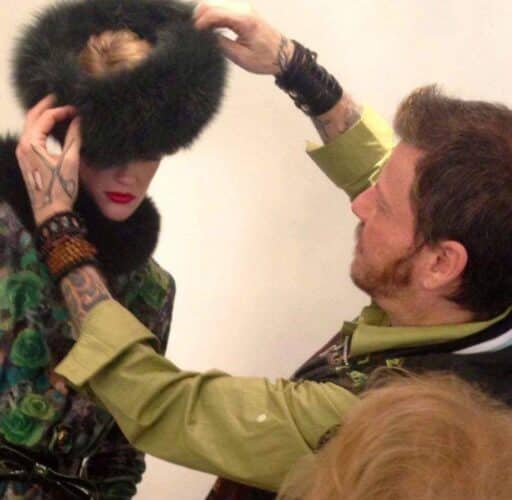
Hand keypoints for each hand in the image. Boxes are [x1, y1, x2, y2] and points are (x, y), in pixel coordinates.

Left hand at [16, 95, 80, 225]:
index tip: (76, 109)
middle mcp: (23, 145)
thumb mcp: (70, 161)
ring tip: (57, 109)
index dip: (61, 110)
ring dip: (42, 116)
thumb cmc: (60, 187)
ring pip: (30, 126)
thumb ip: (74, 137)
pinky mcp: (27, 159)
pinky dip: (41, 127)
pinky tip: (52, 128)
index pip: (45, 117)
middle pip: (32, 117)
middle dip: (46, 106)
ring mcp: (22, 153)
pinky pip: (31, 136)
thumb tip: (79, 120)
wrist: (50, 210)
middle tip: (59, 97)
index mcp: (31, 143)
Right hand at [194, 0, 294, 74]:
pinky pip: (223, 5)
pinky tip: (210, 26)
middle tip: (193, 31)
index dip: (200, 22)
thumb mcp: (240, 57)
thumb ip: (221, 44)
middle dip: (199, 15)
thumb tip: (205, 37)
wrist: (283, 55)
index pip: (215, 12)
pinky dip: (213, 13)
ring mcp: (244, 6)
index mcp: (244, 20)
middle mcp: (244, 8)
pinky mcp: (243, 9)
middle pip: (212, 2)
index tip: (193, 33)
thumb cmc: (265, 59)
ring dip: (205, 13)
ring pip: (216, 1)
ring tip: (200, 30)